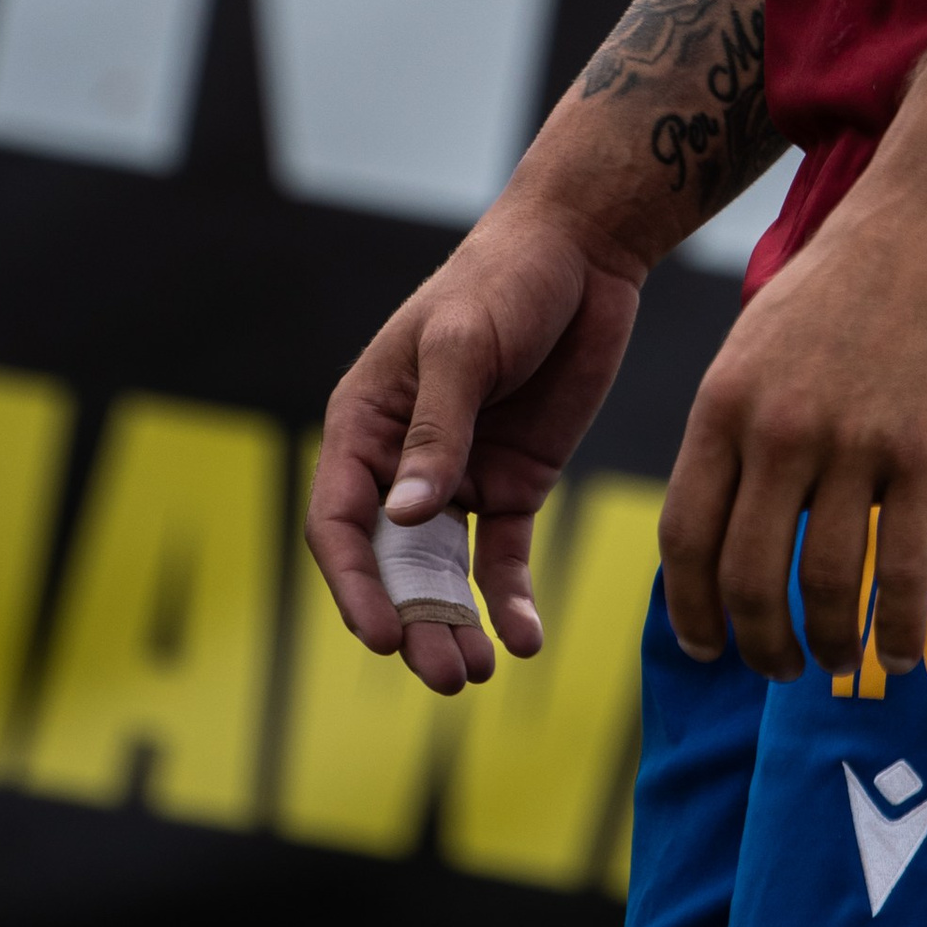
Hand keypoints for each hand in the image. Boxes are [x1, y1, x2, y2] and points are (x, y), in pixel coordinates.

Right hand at [308, 176, 646, 696]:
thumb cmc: (506, 278)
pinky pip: (502, 557)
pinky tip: (523, 640)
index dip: (355, 584)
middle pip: (393, 563)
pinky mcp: (514, 482)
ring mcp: (460, 476)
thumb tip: (403, 517)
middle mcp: (403, 461)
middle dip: (412, 623)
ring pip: (443, 573)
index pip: (341, 522)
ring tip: (475, 676)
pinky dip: (508, 600)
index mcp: (366, 423)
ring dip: (454, 624)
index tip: (383, 634)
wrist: (584, 249)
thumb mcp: (464, 344)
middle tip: (446, 677)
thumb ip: (437, 429)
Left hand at [660, 162, 926, 681]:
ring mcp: (853, 442)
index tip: (707, 646)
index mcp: (725, 401)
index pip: (685, 537)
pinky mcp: (925, 450)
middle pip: (749, 577)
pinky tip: (907, 653)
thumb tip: (723, 520)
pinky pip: (906, 571)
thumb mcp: (759, 341)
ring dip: (831, 644)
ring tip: (841, 661)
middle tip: (778, 667)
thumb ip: (736, 424)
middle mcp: (778, 428)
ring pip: (827, 586)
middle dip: (758, 643)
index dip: (692, 610)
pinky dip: (903, 630)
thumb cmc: (851, 276)